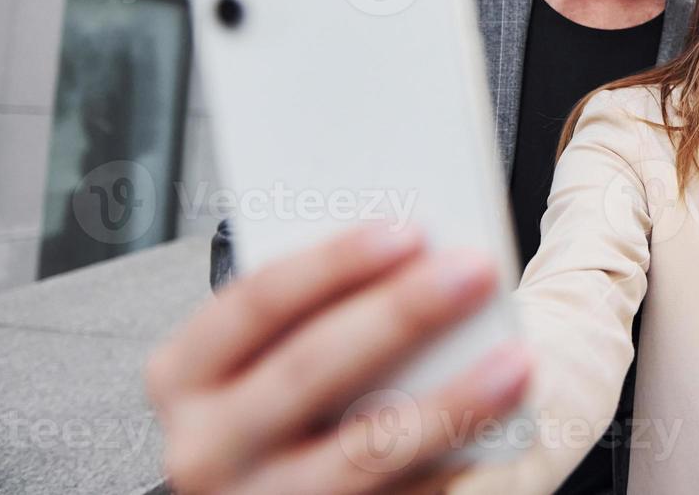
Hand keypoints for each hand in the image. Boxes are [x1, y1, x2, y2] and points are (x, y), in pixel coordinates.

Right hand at [146, 223, 531, 494]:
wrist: (274, 486)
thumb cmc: (286, 386)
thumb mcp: (268, 344)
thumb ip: (318, 302)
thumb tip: (413, 248)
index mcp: (184, 373)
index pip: (255, 302)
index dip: (333, 262)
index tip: (408, 229)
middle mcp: (207, 446)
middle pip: (309, 370)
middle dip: (400, 314)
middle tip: (473, 269)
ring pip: (361, 453)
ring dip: (448, 402)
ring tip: (514, 359)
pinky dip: (453, 460)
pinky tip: (502, 423)